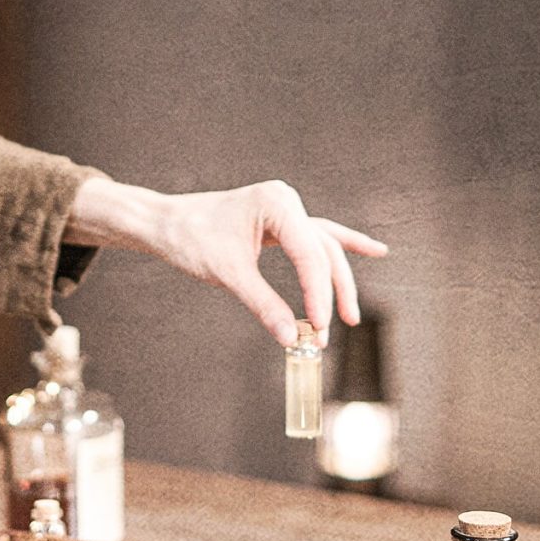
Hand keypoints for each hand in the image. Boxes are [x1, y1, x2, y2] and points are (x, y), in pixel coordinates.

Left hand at [64, 177, 386, 345]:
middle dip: (331, 292)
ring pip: (322, 249)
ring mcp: (285, 210)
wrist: (166, 223)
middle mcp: (286, 201)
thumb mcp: (228, 274)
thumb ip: (264, 305)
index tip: (318, 327)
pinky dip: (341, 247)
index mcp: (275, 204)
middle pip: (323, 251)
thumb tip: (292, 339)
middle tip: (338, 328)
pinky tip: (372, 250)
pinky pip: (316, 239)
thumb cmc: (191, 239)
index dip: (317, 294)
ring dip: (335, 282)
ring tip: (349, 315)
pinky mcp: (281, 222)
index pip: (309, 255)